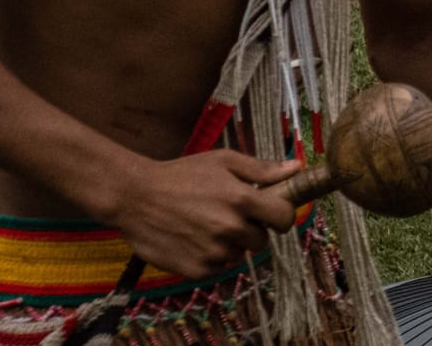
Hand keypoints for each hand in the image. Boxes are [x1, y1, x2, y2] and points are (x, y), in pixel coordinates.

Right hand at [105, 151, 301, 279]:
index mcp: (241, 200)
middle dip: (252, 229)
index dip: (281, 215)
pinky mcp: (196, 270)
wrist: (135, 197)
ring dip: (230, 244)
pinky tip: (193, 238)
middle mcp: (230, 229)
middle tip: (229, 215)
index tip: (271, 212)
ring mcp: (213, 252)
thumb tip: (296, 168)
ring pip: (239, 255)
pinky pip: (218, 268)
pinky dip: (211, 257)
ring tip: (206, 224)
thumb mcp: (223, 161)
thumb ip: (262, 169)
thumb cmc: (182, 174)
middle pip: (262, 240)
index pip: (284, 218)